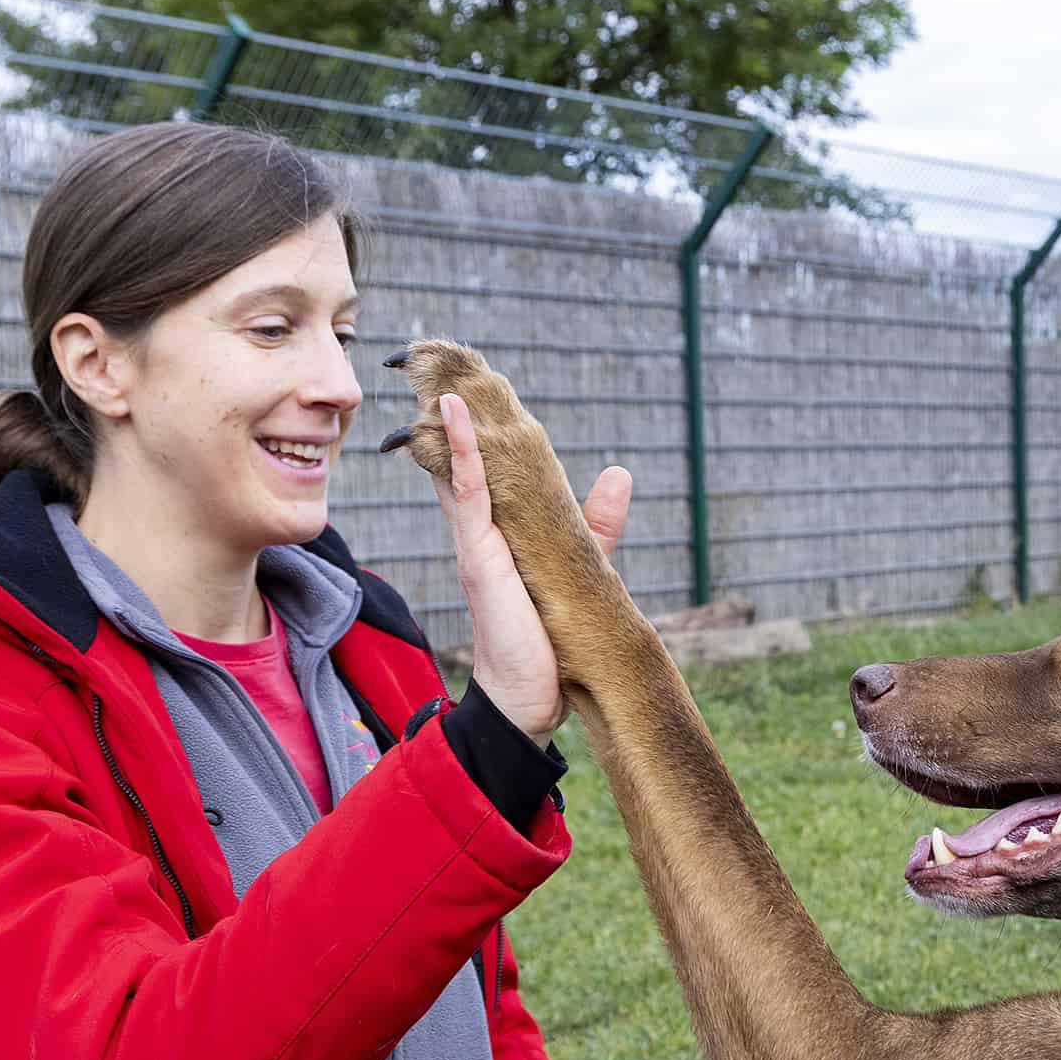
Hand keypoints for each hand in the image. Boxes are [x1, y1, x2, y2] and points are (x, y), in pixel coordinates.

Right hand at [431, 393, 630, 744]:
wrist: (526, 697)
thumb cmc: (547, 642)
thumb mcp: (579, 563)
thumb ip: (596, 521)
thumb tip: (619, 473)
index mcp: (498, 536)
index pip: (483, 469)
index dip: (479, 426)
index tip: (474, 382)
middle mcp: (480, 533)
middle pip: (464, 459)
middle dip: (455, 412)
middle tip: (446, 361)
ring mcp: (475, 542)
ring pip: (460, 465)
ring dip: (449, 417)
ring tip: (442, 369)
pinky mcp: (479, 554)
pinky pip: (468, 491)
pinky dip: (460, 449)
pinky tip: (452, 411)